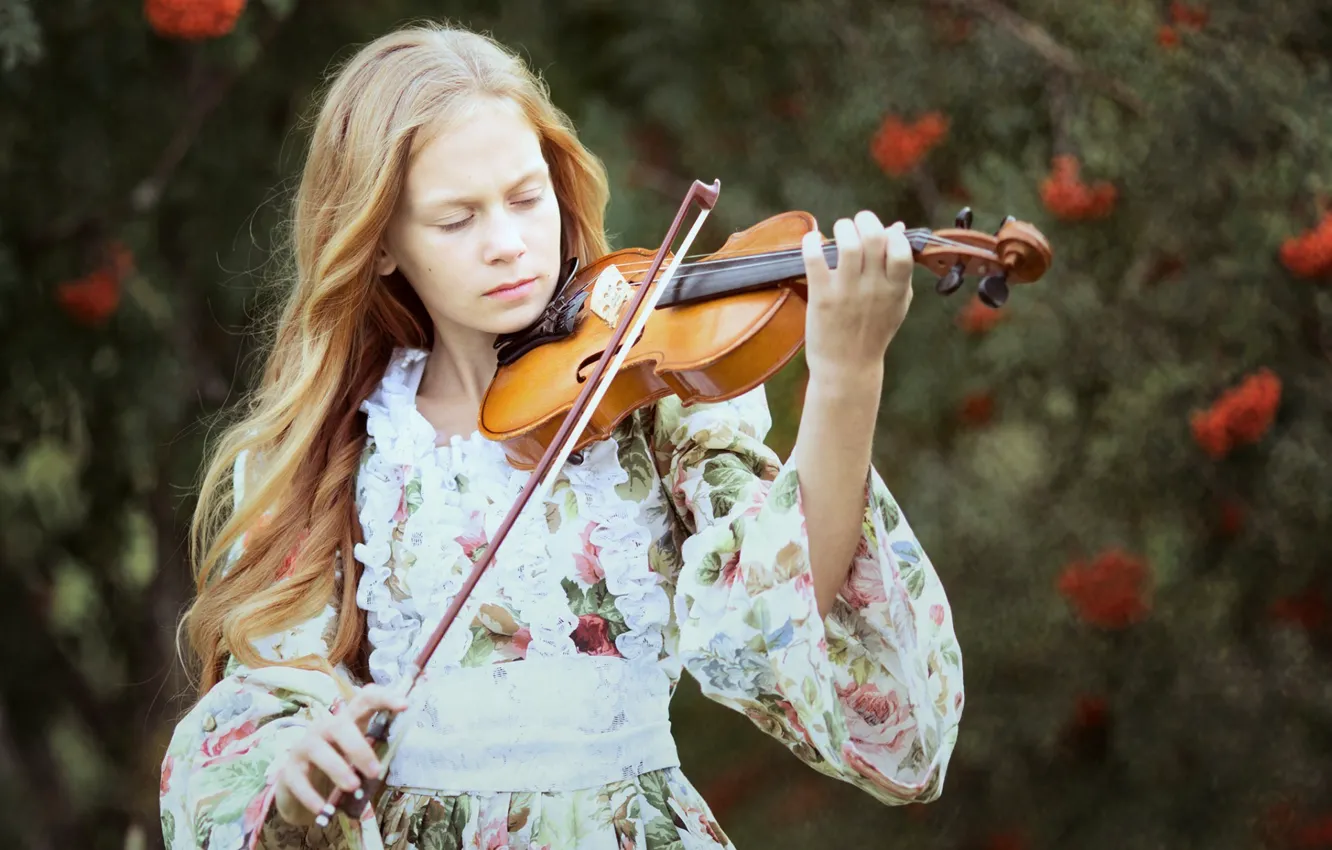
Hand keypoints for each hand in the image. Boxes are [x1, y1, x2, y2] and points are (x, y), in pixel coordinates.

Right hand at [273, 684, 408, 825]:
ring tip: (352, 787)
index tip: (404, 706)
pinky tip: (322, 809)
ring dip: (337, 768)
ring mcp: (304, 747)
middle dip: (359, 748)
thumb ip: (373, 755)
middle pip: (340, 726)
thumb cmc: (337, 768)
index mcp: (348, 721)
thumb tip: (394, 765)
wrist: (298, 789)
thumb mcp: (356, 759)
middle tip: (374, 772)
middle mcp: (324, 728)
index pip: (365, 699)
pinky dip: (311, 795)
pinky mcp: (289, 770)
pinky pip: (298, 780)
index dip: (384, 698)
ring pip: (318, 750)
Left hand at [800, 211, 913, 377]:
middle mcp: (873, 287)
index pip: (901, 249)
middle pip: (873, 237)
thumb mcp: (896, 301)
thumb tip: (899, 227)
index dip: (892, 234)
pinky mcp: (821, 296)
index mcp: (895, 288)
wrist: (847, 368)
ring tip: (838, 231)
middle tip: (856, 224)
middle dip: (864, 220)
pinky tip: (810, 241)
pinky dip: (811, 243)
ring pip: (847, 244)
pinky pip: (815, 259)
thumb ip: (900, 267)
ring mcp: (847, 292)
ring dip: (842, 228)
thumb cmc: (873, 332)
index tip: (882, 234)